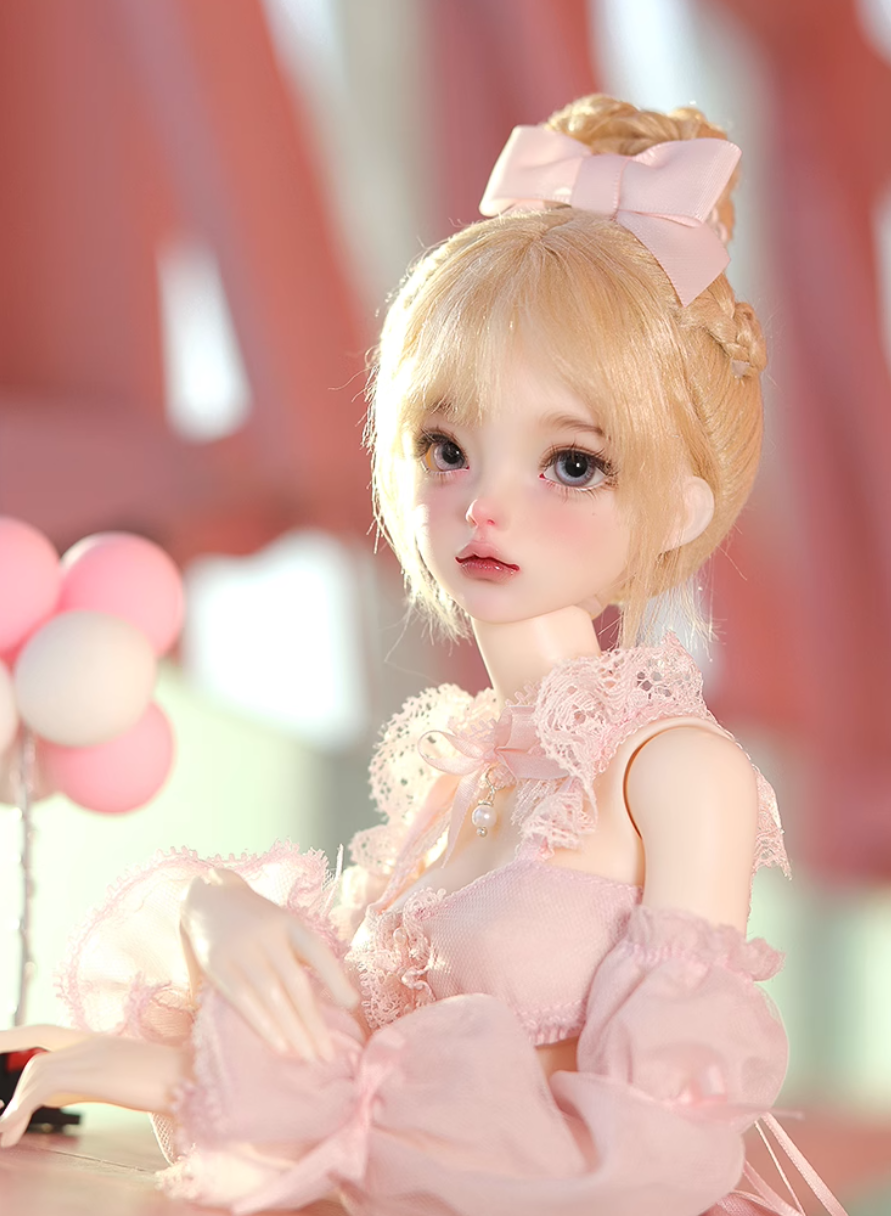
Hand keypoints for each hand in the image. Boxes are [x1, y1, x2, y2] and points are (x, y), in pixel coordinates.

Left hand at [0, 1026, 184, 1147]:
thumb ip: (83, 1085)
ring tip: (5, 1136)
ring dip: (13, 1108)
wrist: (196, 1078)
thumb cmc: (165, 1084)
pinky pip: (40, 1089)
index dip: (16, 1036)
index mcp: (95, 1042)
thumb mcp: (117, 1083)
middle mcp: (90, 1040)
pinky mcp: (92, 1071)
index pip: (44, 1032)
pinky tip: (11, 1132)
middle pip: (35, 1042)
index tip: (0, 1043)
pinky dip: (18, 1112)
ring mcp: (91, 1053)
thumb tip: (51, 1099)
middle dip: (8, 1053)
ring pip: (35, 1071)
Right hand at [180, 869, 358, 1062]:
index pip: (316, 951)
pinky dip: (262, 1024)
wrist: (208, 896)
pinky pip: (242, 999)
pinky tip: (279, 1044)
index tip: (351, 1004)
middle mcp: (267, 935)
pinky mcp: (217, 964)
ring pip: (271, 995)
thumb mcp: (282, 925)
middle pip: (295, 983)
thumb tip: (330, 997)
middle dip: (313, 1021)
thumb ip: (300, 954)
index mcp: (288, 923)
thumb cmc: (255, 920)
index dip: (335, 977)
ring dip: (292, 1029)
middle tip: (328, 1054)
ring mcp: (241, 950)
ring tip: (308, 1055)